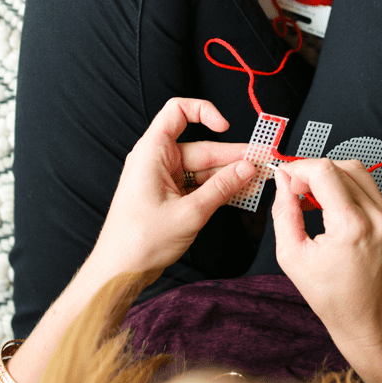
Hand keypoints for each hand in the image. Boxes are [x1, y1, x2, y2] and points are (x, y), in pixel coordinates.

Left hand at [89, 97, 254, 279]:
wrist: (119, 271)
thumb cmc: (140, 241)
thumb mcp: (190, 213)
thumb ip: (222, 188)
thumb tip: (247, 168)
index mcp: (152, 152)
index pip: (177, 111)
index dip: (204, 112)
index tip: (226, 127)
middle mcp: (157, 160)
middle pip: (201, 147)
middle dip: (232, 155)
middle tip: (262, 161)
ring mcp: (163, 178)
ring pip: (203, 168)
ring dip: (229, 174)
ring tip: (258, 179)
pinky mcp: (169, 195)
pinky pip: (199, 184)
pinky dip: (218, 188)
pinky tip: (241, 192)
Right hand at [271, 158, 381, 361]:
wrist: (368, 318)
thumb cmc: (331, 296)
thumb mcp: (292, 256)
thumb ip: (283, 212)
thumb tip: (281, 180)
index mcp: (351, 227)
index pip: (324, 171)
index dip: (298, 169)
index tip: (284, 179)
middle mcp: (375, 217)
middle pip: (339, 166)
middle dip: (310, 171)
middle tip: (294, 190)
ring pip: (355, 170)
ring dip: (328, 174)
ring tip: (311, 196)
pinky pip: (365, 185)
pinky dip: (343, 185)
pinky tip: (328, 203)